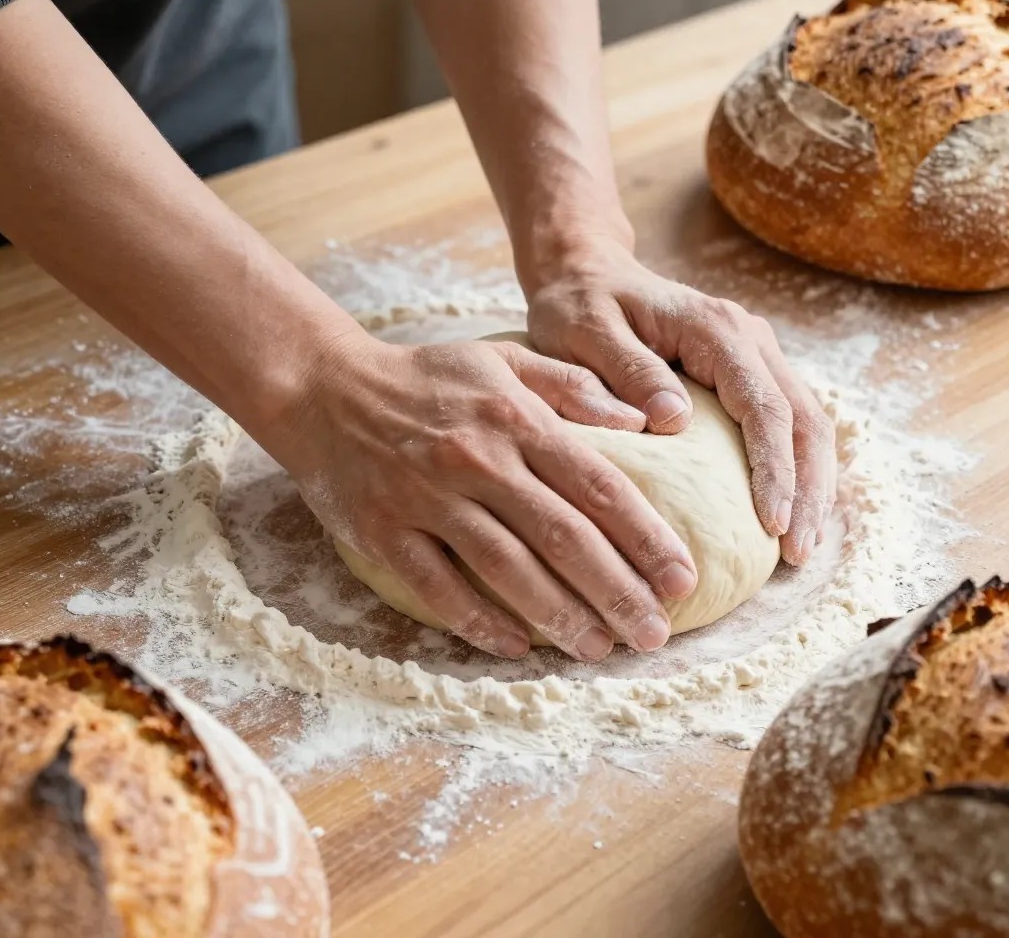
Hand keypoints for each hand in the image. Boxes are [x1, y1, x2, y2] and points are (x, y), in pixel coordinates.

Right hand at [273, 333, 698, 660]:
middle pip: (562, 536)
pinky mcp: (385, 532)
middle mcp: (477, 459)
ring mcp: (427, 499)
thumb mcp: (501, 359)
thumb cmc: (426, 378)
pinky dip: (479, 621)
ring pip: (506, 569)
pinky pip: (439, 588)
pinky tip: (517, 646)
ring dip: (559, 616)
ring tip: (600, 649)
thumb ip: (572, 385)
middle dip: (617, 591)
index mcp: (515, 417)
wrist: (326, 390)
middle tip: (654, 635)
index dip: (646, 537)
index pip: (597, 486)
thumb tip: (642, 421)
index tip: (682, 579)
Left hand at [525, 239, 836, 566]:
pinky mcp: (746, 371)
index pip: (763, 407)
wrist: (585, 272)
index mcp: (715, 329)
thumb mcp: (586, 332)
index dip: (775, 470)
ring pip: (806, 422)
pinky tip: (786, 514)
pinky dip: (793, 469)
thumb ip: (628, 371)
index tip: (774, 526)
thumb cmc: (578, 305)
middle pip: (804, 418)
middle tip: (798, 555)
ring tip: (800, 548)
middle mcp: (748, 337)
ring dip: (811, 485)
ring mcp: (754, 353)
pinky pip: (785, 423)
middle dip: (809, 489)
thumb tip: (674, 421)